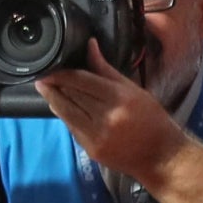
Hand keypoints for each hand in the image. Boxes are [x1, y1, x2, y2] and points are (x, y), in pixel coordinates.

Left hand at [35, 42, 188, 188]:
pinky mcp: (91, 150)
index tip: (48, 68)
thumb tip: (90, 45)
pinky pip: (72, 128)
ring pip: (66, 113)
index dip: (61, 74)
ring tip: (45, 89)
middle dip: (53, 86)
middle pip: (71, 96)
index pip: (82, 81)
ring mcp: (97, 136)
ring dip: (53, 100)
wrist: (161, 156)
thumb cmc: (151, 118)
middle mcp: (106, 117)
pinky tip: (60, 107)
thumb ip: (106, 69)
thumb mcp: (133, 90)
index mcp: (119, 98)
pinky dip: (65, 116)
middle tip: (42, 76)